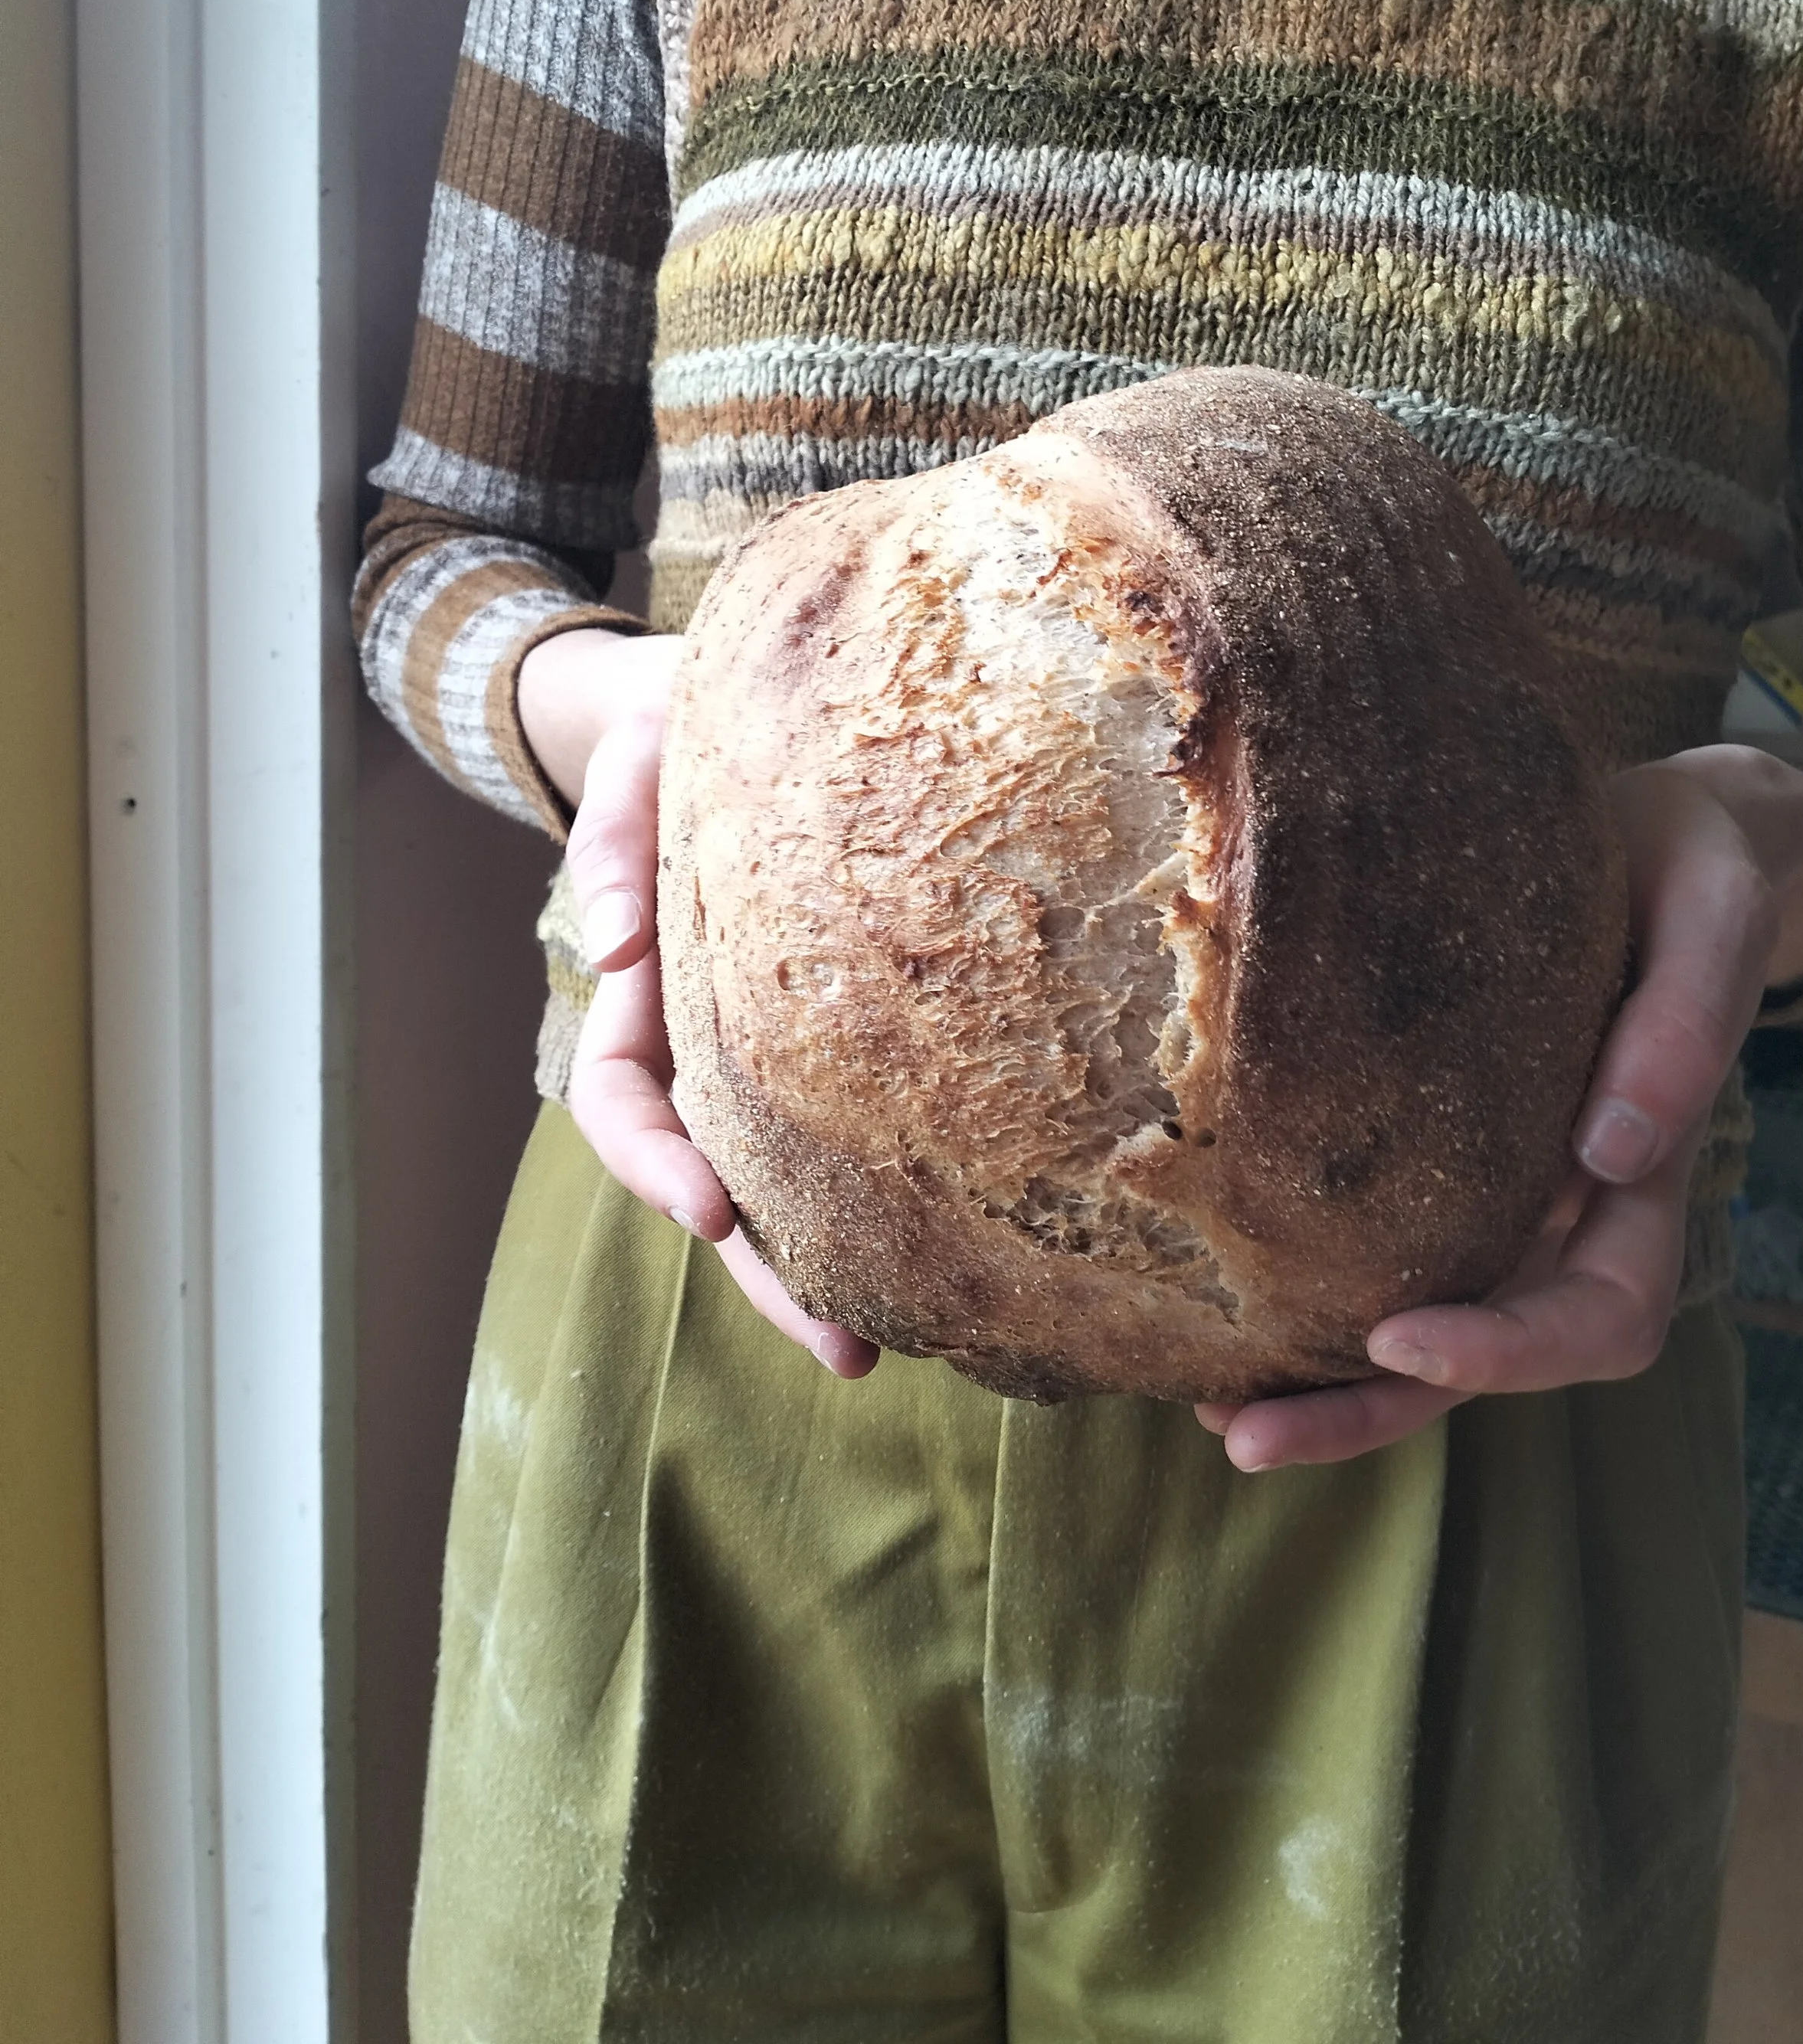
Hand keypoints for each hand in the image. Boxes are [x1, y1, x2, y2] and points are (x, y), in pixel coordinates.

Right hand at [521, 627, 878, 1379]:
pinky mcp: (848, 1024)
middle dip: (766, 1270)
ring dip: (826, 1264)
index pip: (627, 1097)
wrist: (734, 696)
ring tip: (888, 1345)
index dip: (656, 1162)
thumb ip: (615, 838)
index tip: (708, 1213)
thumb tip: (607, 942)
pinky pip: (858, 1119)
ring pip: (789, 1174)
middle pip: (714, 1177)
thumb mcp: (636, 749)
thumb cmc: (677, 718)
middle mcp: (704, 1032)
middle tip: (848, 1349)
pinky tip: (953, 1246)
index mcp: (644, 982)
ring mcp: (774, 1039)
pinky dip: (889, 1189)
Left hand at [1201, 745, 1802, 1472]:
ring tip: (1211, 1410)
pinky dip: (1300, 1289)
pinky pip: (1367, 1239)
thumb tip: (1607, 1153)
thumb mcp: (1715, 916)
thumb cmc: (1684, 873)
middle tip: (1248, 1437)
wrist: (1645, 836)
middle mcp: (1562, 1214)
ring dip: (1319, 1385)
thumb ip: (1684, 1028)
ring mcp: (1491, 1192)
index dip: (1507, 1351)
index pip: (1598, 1316)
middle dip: (1370, 1407)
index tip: (1398, 1335)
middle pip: (1481, 1358)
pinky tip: (1212, 1302)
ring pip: (1412, 1325)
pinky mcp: (1425, 1147)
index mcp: (1642, 1184)